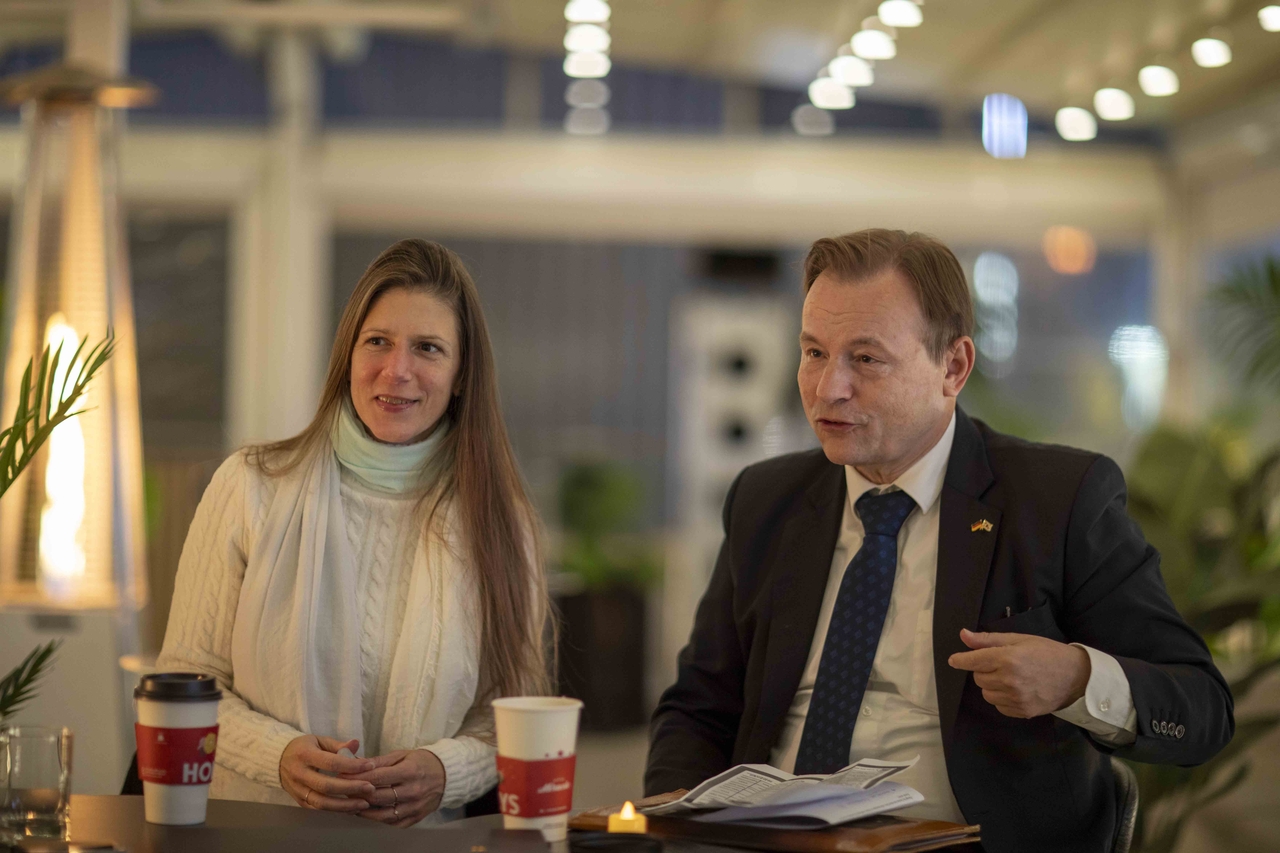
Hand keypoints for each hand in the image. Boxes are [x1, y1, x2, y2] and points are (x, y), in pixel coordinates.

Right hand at [279, 736, 375, 812]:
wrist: (278, 760)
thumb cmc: (304, 748)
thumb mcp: (319, 740)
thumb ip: (338, 745)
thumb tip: (356, 744)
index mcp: (305, 755)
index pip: (331, 762)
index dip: (352, 765)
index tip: (370, 765)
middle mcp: (299, 774)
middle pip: (326, 786)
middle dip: (350, 788)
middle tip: (371, 788)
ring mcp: (297, 790)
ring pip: (321, 802)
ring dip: (344, 805)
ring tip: (364, 803)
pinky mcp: (299, 801)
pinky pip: (317, 809)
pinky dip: (335, 811)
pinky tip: (351, 809)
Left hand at [341, 749, 445, 826]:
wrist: (447, 776)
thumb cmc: (422, 762)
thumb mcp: (403, 755)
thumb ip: (379, 761)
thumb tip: (356, 763)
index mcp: (409, 771)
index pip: (377, 777)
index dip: (357, 777)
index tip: (342, 775)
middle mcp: (412, 791)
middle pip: (377, 797)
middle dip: (356, 793)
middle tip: (343, 790)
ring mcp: (414, 807)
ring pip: (382, 815)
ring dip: (363, 811)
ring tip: (351, 805)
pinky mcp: (415, 818)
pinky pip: (392, 824)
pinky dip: (377, 821)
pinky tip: (368, 815)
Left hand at [947, 629, 1090, 718]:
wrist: (1075, 677)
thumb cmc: (1046, 653)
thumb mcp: (1019, 639)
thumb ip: (988, 639)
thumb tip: (963, 635)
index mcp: (1008, 659)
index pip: (973, 661)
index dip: (961, 660)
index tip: (954, 660)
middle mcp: (1009, 680)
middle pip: (978, 678)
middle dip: (984, 670)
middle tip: (1001, 663)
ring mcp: (1016, 698)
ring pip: (986, 693)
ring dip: (991, 685)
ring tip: (1009, 677)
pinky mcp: (1022, 711)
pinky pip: (998, 706)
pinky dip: (1001, 698)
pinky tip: (1015, 689)